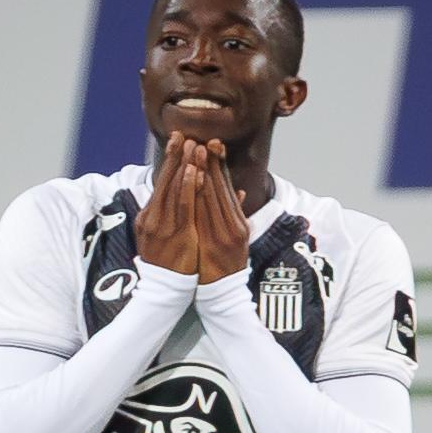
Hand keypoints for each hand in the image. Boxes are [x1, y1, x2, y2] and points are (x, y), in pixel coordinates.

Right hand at [135, 132, 200, 274]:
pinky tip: (194, 171)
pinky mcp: (175, 234)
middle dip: (174, 156)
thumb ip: (168, 217)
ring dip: (183, 165)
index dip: (169, 161)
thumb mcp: (161, 238)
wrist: (164, 291)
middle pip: (164, 181)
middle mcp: (151, 218)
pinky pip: (182, 206)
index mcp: (147, 217)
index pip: (159, 183)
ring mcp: (162, 226)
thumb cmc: (168, 265)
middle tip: (182, 133)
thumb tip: (177, 202)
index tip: (177, 140)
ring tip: (191, 145)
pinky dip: (187, 187)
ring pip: (173, 189)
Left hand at [196, 141, 248, 284]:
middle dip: (212, 162)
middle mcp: (234, 226)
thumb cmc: (226, 266)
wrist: (223, 293)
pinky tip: (192, 176)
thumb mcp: (237, 239)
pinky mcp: (211, 241)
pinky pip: (202, 211)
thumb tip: (238, 191)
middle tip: (204, 139)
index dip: (220, 165)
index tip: (214, 144)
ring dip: (203, 171)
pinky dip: (198, 192)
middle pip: (220, 188)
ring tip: (196, 150)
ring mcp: (222, 233)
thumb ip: (236, 214)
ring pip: (211, 196)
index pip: (227, 189)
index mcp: (239, 223)